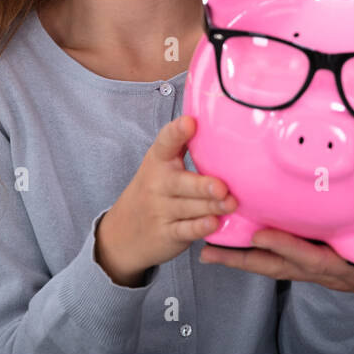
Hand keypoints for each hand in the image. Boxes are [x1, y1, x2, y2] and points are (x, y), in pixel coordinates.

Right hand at [96, 114, 236, 285]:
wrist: (122, 234)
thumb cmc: (153, 191)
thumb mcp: (160, 165)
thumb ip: (182, 146)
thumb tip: (214, 119)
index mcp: (158, 161)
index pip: (166, 143)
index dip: (177, 132)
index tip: (190, 122)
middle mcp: (157, 184)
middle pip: (180, 183)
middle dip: (202, 185)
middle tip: (221, 187)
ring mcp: (160, 210)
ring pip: (188, 208)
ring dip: (211, 206)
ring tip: (230, 203)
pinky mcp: (167, 234)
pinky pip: (185, 230)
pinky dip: (199, 228)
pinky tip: (213, 223)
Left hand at [199, 89, 353, 305]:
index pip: (317, 258)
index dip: (288, 249)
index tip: (258, 235)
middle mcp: (333, 268)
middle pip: (282, 267)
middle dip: (246, 258)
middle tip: (209, 241)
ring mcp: (321, 266)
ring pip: (274, 266)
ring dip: (241, 257)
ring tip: (204, 246)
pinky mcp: (315, 258)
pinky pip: (278, 258)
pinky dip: (252, 253)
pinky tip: (225, 243)